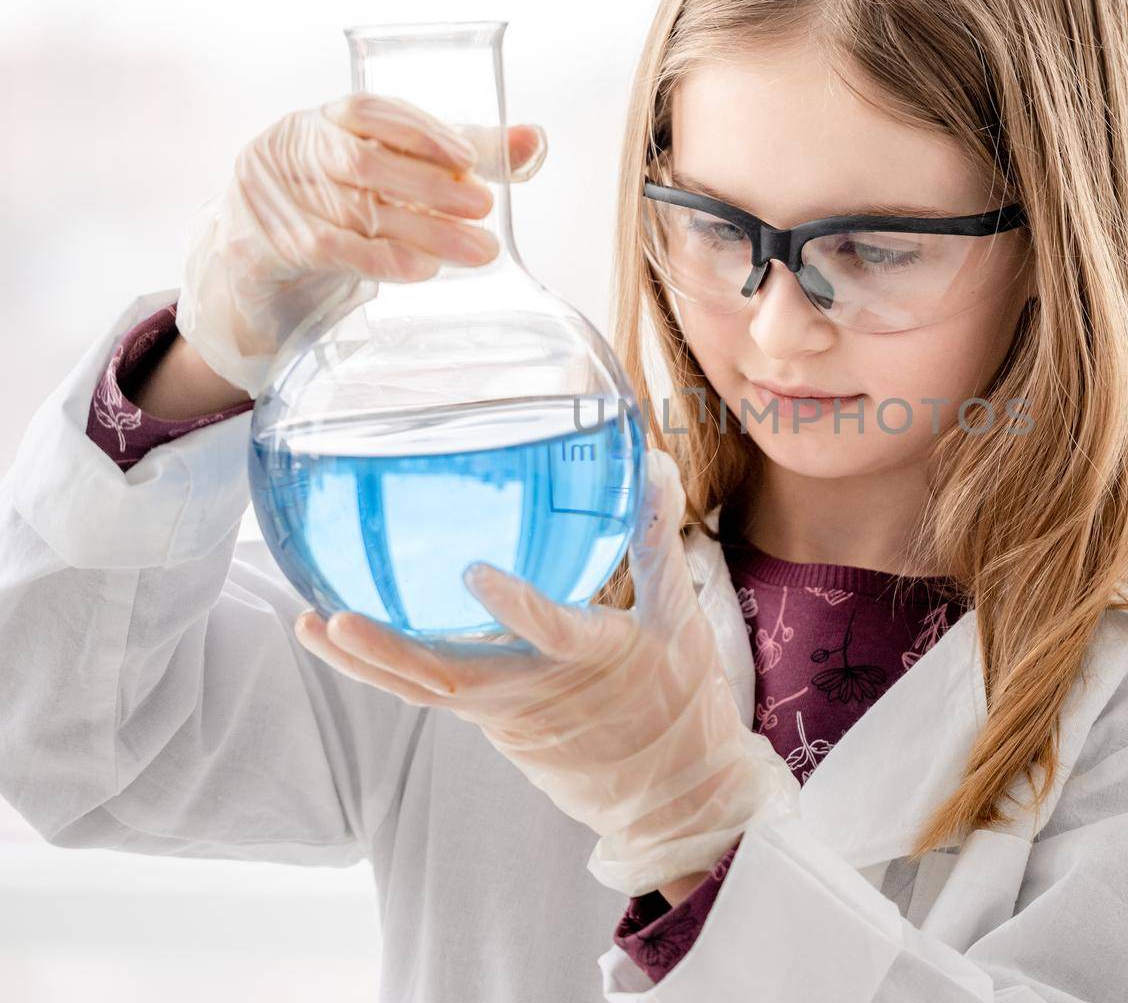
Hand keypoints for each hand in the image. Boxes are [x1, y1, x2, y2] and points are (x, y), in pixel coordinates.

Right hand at [176, 93, 544, 396]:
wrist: (262, 274)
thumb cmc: (339, 209)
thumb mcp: (395, 177)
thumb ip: (463, 156)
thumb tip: (535, 141)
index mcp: (322, 121)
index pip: (367, 110)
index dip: (419, 131)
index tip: (470, 159)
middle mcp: (292, 149)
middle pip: (365, 162)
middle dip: (431, 186)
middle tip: (485, 210)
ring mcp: (272, 195)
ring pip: (356, 209)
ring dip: (424, 231)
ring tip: (479, 251)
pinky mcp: (264, 243)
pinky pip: (330, 249)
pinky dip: (382, 259)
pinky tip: (423, 268)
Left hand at [291, 448, 800, 896]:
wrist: (674, 799)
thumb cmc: (683, 706)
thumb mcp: (682, 622)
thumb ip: (655, 539)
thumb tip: (649, 461)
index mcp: (592, 658)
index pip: (549, 631)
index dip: (514, 607)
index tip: (475, 574)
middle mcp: (537, 693)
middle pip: (447, 678)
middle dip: (386, 651)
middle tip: (330, 619)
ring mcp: (509, 718)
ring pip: (427, 692)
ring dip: (368, 662)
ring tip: (311, 625)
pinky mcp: (497, 729)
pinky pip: (436, 696)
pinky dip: (391, 670)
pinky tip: (351, 638)